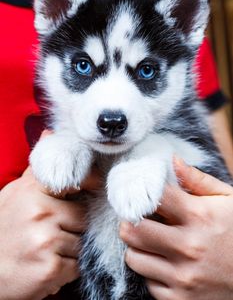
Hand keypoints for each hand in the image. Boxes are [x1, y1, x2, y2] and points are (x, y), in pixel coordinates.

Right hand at [0, 166, 85, 299]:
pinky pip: (77, 265)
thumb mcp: (16, 195)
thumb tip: (57, 147)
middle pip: (83, 216)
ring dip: (71, 249)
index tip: (95, 186)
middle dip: (75, 226)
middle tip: (56, 232)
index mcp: (32, 191)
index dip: (90, 182)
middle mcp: (40, 212)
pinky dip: (67, 269)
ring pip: (82, 242)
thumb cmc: (3, 230)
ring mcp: (46, 240)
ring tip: (48, 250)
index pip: (74, 179)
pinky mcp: (50, 268)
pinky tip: (48, 265)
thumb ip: (39, 176)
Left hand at [120, 158, 232, 299]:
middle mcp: (189, 246)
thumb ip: (198, 181)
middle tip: (135, 219)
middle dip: (130, 222)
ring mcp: (184, 276)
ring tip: (150, 242)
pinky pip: (148, 282)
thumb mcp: (228, 200)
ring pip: (133, 257)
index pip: (153, 198)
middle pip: (133, 229)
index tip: (139, 194)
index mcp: (199, 216)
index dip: (142, 192)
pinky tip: (166, 263)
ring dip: (137, 247)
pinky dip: (152, 272)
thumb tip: (172, 160)